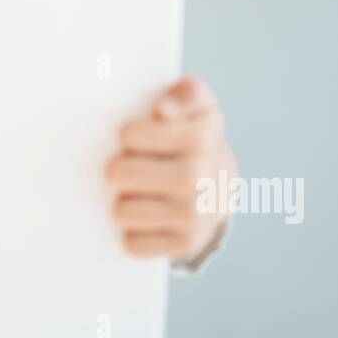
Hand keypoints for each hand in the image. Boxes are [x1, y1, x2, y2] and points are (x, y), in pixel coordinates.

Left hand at [106, 76, 235, 261]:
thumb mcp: (197, 105)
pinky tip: (146, 217)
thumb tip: (163, 110)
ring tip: (136, 192)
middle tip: (124, 168)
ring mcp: (197, 214)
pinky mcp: (187, 244)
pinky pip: (134, 243)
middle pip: (119, 174)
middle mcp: (203, 176)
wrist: (221, 186)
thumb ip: (185, 93)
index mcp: (203, 135)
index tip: (133, 137)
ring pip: (122, 211)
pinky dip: (133, 232)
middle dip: (116, 170)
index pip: (132, 135)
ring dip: (122, 202)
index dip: (127, 136)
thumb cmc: (194, 137)